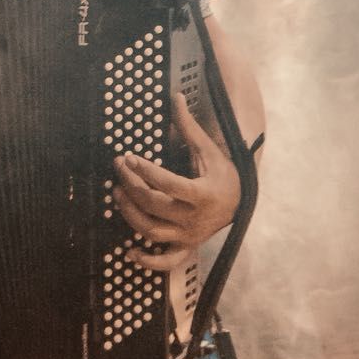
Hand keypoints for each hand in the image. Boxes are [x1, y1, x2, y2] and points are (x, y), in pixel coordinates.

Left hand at [114, 93, 239, 269]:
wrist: (241, 203)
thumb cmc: (222, 173)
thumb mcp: (208, 149)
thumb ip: (188, 126)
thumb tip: (176, 95)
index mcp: (203, 194)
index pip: (167, 184)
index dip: (144, 170)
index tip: (129, 157)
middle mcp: (195, 219)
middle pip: (154, 205)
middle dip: (131, 186)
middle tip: (118, 168)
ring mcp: (189, 236)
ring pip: (151, 231)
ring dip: (130, 214)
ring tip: (117, 194)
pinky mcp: (186, 248)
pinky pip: (164, 263)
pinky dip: (147, 261)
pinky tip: (129, 250)